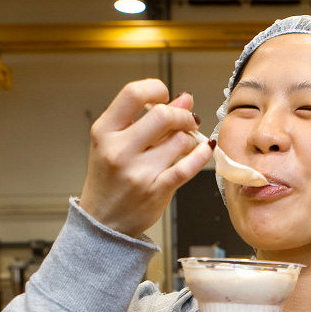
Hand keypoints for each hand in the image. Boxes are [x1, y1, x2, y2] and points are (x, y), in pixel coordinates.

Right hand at [79, 79, 213, 237]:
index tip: (165, 97)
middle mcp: (119, 150)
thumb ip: (148, 119)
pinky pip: (187, 167)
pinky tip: (206, 149)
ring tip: (188, 142)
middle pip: (162, 116)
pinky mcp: (156, 190)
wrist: (104, 222)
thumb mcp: (118, 143)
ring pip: (179, 141)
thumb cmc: (110, 179)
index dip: (156, 89)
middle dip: (182, 115)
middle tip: (188, 121)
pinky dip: (202, 154)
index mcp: (104, 131)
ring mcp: (138, 172)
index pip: (132, 94)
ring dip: (190, 138)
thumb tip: (184, 98)